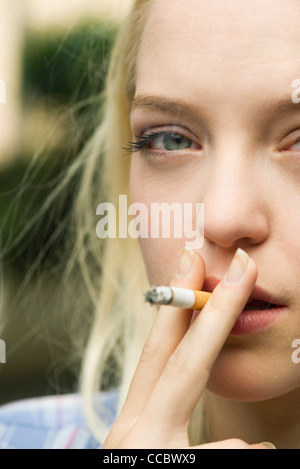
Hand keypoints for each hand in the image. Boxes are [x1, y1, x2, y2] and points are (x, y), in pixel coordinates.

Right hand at [103, 248, 270, 448]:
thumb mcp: (148, 451)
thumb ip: (177, 433)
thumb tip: (248, 440)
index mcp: (131, 422)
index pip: (156, 353)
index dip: (175, 305)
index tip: (194, 262)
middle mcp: (132, 433)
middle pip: (178, 362)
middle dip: (212, 312)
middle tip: (239, 265)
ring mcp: (147, 451)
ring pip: (210, 423)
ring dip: (240, 428)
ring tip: (258, 441)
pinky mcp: (166, 466)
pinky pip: (224, 455)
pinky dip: (244, 451)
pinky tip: (257, 452)